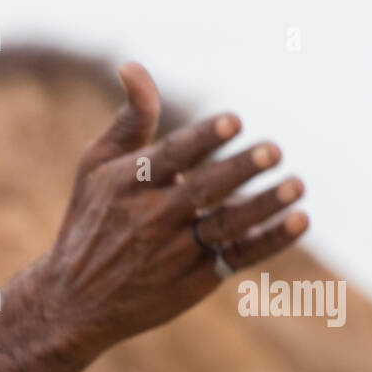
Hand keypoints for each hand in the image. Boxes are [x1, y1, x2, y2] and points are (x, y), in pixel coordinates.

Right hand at [34, 61, 308, 359]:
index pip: (171, 158)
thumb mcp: (94, 168)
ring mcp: (175, 253)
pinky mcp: (194, 281)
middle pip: (203, 191)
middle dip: (240, 170)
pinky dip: (270, 241)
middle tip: (273, 151)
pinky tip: (298, 222)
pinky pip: (238, 256)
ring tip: (295, 186)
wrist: (73, 303)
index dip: (203, 139)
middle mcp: (151, 219)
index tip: (233, 123)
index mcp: (127, 186)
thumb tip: (134, 68)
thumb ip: (129, 120)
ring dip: (263, 205)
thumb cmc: (89, 223)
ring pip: (226, 225)